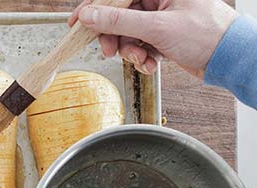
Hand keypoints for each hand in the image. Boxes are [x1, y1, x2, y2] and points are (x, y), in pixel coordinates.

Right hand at [69, 0, 237, 77]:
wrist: (229, 59)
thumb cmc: (208, 35)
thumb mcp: (157, 28)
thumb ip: (119, 21)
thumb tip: (90, 16)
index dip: (94, 7)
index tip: (77, 21)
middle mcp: (158, 0)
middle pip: (118, 16)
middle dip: (113, 37)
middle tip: (108, 49)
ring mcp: (160, 18)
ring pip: (127, 33)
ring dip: (130, 51)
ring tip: (142, 58)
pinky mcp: (162, 35)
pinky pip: (139, 45)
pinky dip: (142, 57)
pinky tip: (152, 62)